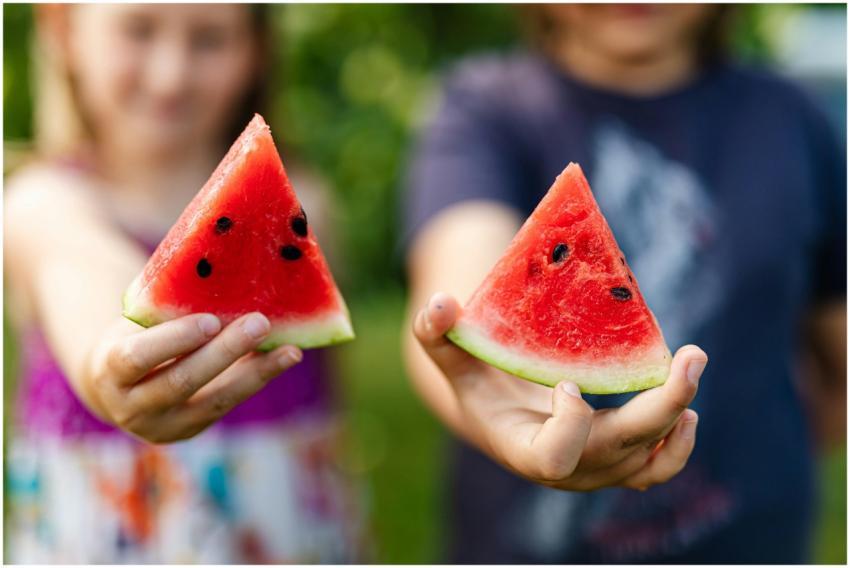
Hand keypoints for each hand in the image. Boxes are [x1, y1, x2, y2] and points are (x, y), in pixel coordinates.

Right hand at [84, 313, 300, 442]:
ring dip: (255, 373)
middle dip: (225, 352)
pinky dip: (257, 379)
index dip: (175, 340)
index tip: (210, 321)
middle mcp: (132, 407)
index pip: (139, 357)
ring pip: (214, 401)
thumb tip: (224, 270)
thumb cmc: (133, 336)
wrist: (115, 385)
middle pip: (182, 381)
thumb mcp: (136, 323)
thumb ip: (167, 308)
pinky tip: (284, 358)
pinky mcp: (191, 430)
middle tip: (260, 323)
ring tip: (289, 351)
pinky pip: (228, 404)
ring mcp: (162, 426)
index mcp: (110, 371)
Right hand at [414, 292, 706, 490]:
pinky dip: (679, 444)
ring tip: (690, 369)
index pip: (554, 458)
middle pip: (621, 452)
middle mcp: (566, 471)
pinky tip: (688, 410)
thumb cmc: (477, 383)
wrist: (501, 417)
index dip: (569, 425)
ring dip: (677, 419)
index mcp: (522, 449)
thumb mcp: (452, 359)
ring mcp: (596, 472)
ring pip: (650, 461)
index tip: (567, 382)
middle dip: (661, 406)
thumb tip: (440, 303)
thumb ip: (436, 334)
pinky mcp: (618, 464)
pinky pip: (658, 468)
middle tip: (691, 355)